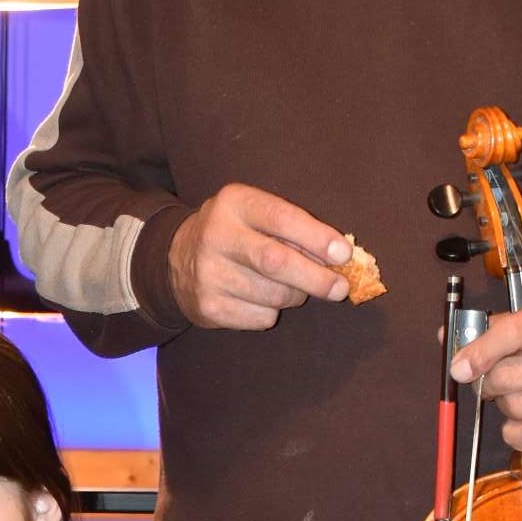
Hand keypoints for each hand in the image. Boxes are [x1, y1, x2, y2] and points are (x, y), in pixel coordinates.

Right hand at [167, 184, 354, 329]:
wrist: (177, 258)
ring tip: (289, 286)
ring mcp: (207, 273)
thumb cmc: (239, 233)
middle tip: (340, 288)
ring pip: (273, 295)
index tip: (344, 255)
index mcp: (234, 203)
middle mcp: (216, 235)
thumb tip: (340, 259)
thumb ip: (296, 229)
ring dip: (294, 296)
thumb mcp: (259, 215)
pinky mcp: (207, 306)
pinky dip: (272, 312)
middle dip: (316, 278)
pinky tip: (259, 298)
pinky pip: (260, 317)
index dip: (317, 238)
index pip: (282, 218)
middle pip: (276, 262)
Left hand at [451, 297, 521, 448]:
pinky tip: (519, 423)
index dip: (479, 353)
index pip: (511, 333)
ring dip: (506, 407)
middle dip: (490, 384)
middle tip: (494, 382)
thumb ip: (499, 326)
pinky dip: (516, 433)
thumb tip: (447, 338)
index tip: (460, 368)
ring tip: (517, 397)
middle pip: (509, 376)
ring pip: (518, 407)